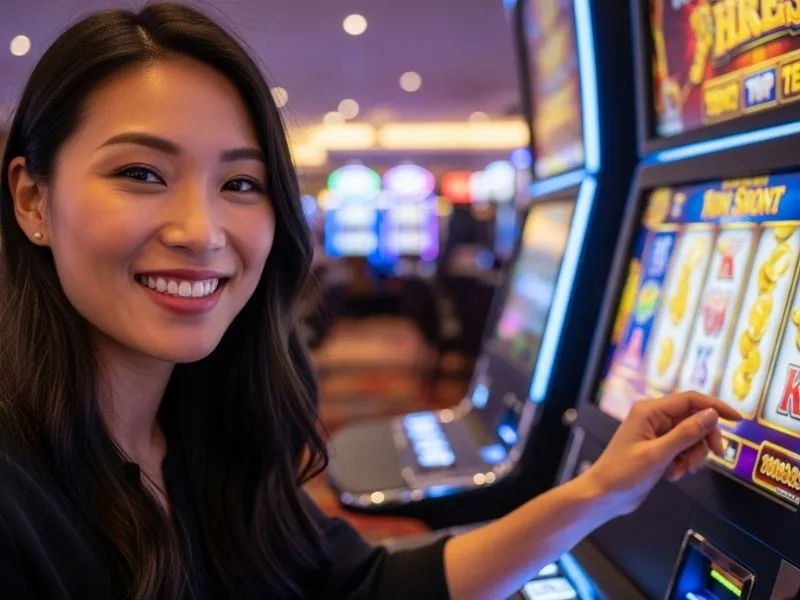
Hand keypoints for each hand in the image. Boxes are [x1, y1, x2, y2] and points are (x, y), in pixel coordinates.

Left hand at [583, 392, 740, 516]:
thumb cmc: (622, 473)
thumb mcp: (658, 454)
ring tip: (680, 471)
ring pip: (692, 436)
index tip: (737, 419)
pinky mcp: (659, 447)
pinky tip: (674, 474)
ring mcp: (657, 432)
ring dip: (693, 455)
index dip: (715, 406)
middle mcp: (654, 417)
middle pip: (695, 419)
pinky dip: (685, 461)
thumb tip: (711, 414)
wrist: (605, 495)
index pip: (690, 399)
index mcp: (649, 410)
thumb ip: (686, 433)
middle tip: (713, 456)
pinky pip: (684, 448)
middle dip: (704, 440)